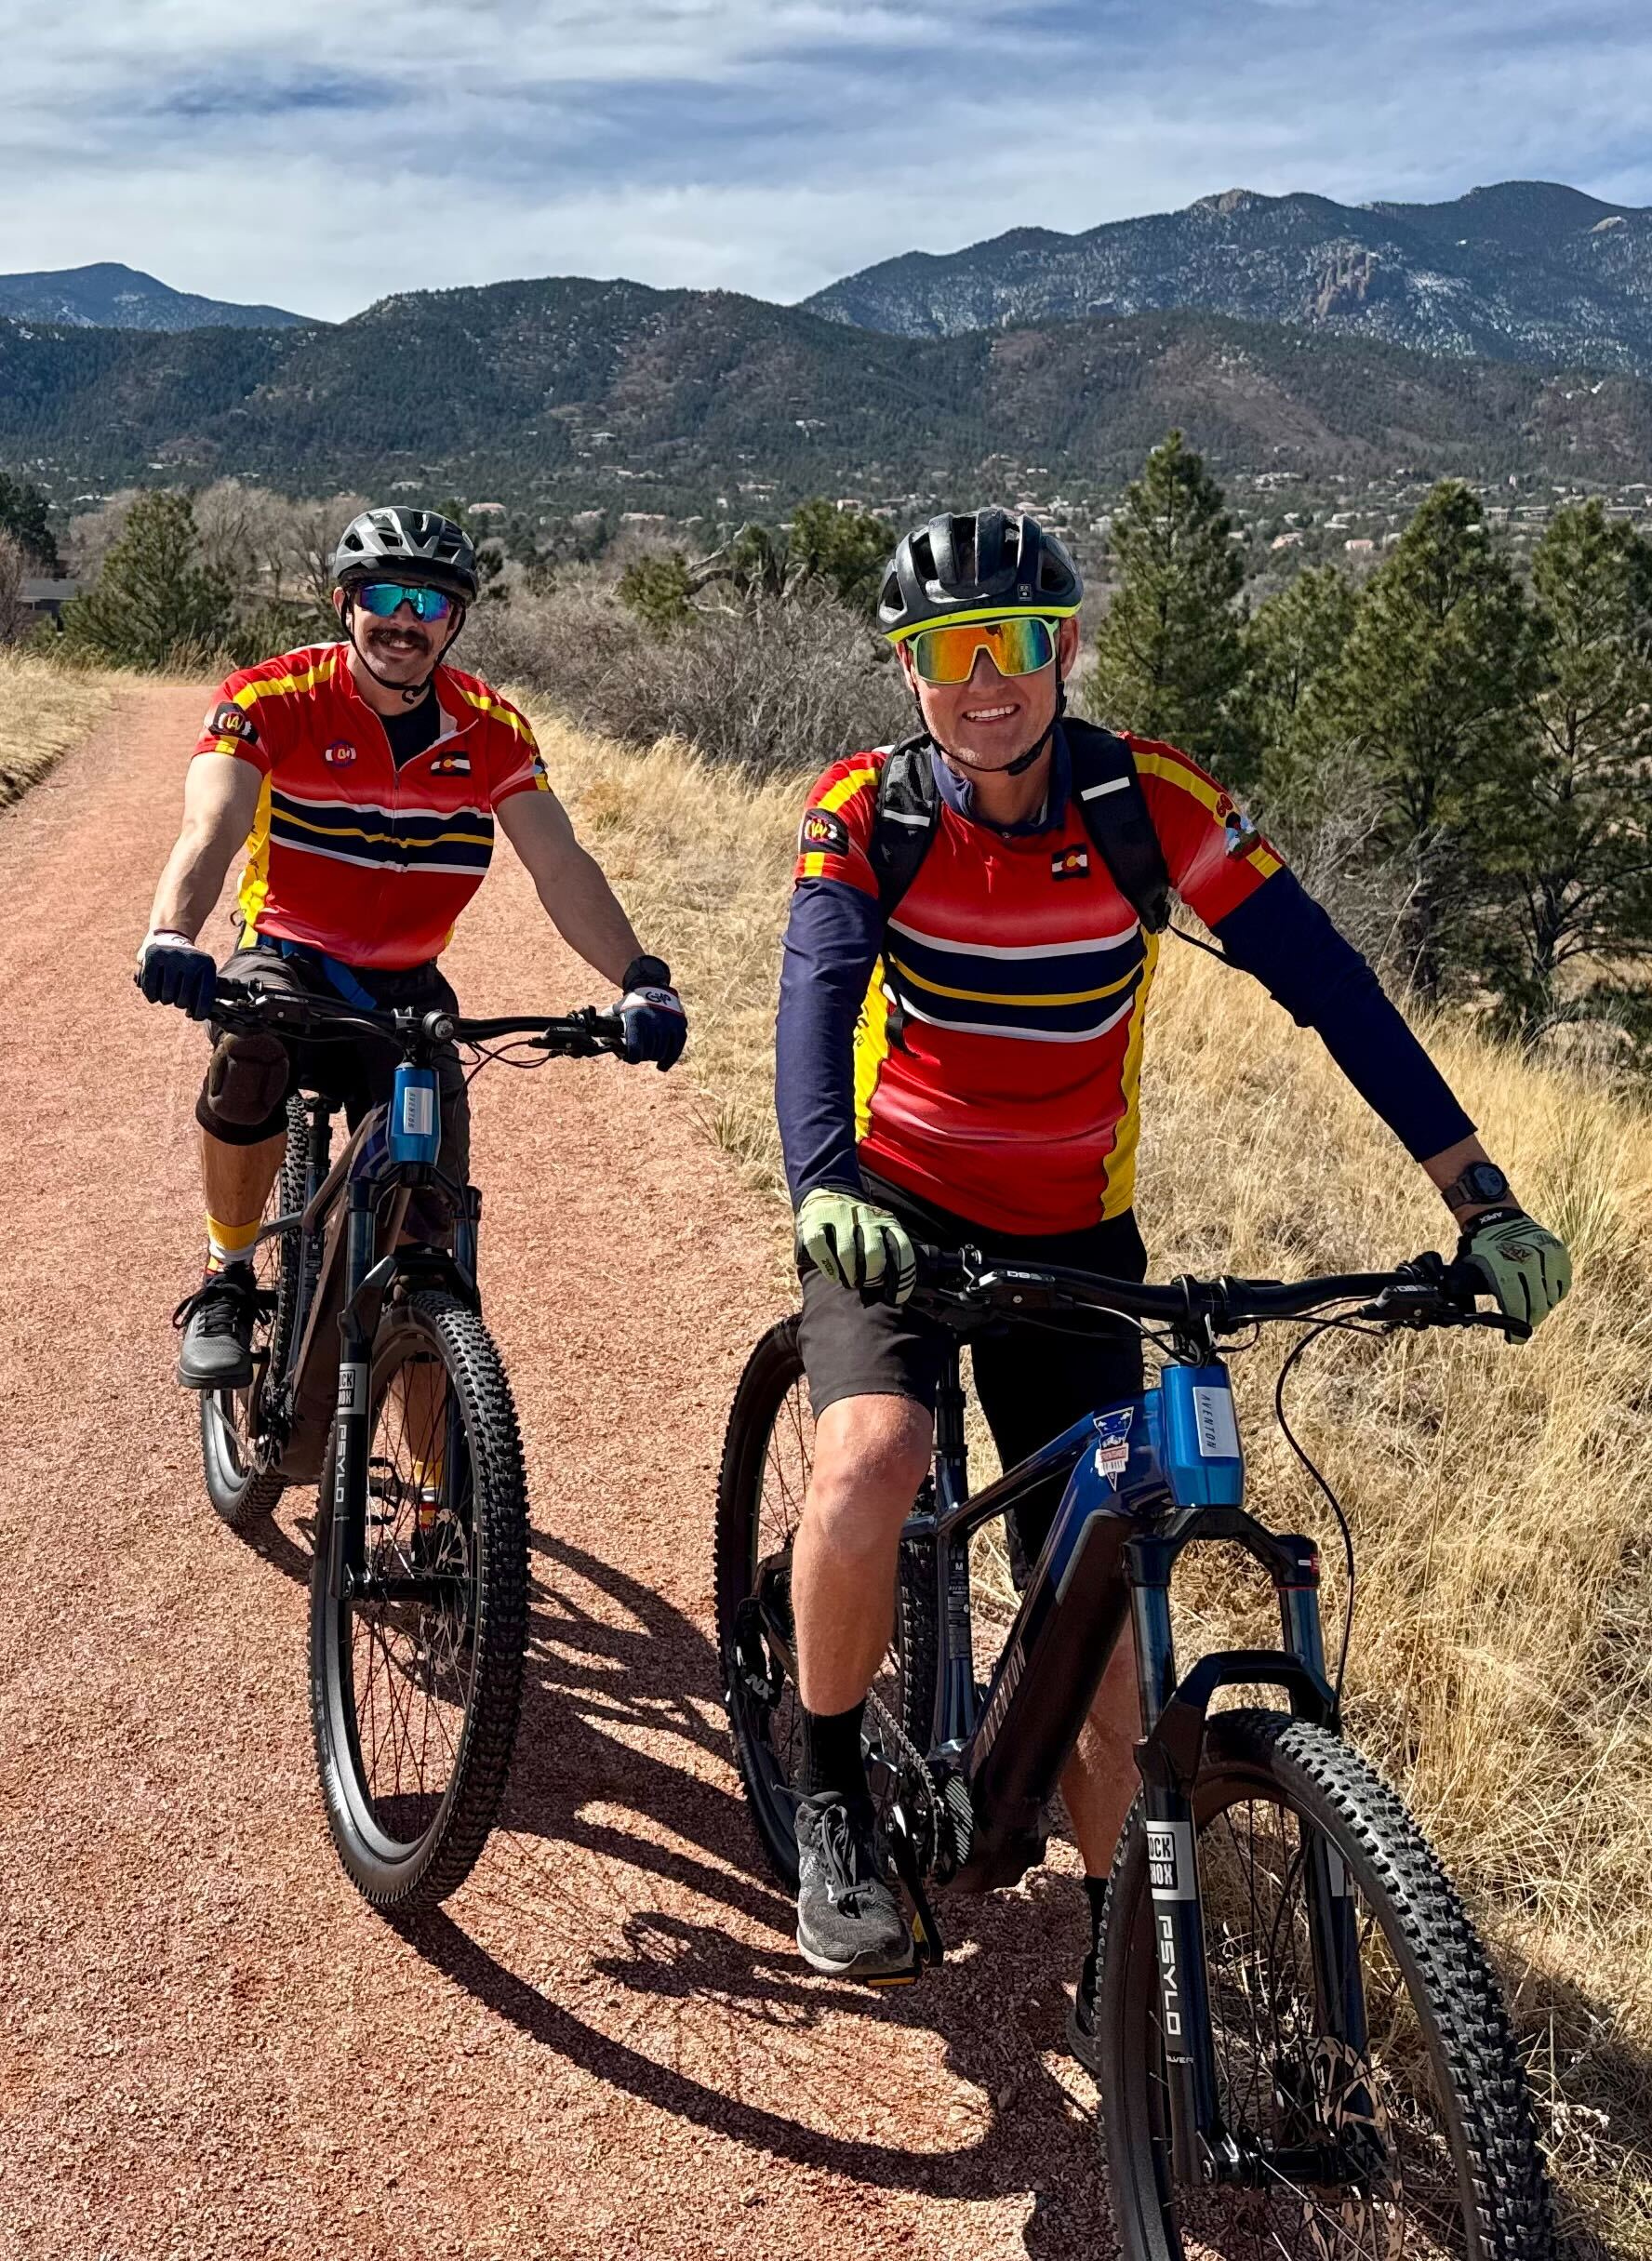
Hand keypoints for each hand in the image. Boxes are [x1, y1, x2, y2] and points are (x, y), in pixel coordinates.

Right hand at [136, 931, 217, 1019]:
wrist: (169, 936)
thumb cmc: (186, 964)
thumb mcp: (200, 972)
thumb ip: (201, 992)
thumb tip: (198, 1015)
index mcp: (207, 964)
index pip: (205, 996)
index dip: (200, 1012)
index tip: (195, 1017)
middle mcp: (190, 959)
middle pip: (183, 1000)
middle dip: (179, 1003)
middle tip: (177, 997)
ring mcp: (171, 957)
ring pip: (166, 997)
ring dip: (165, 1000)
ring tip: (167, 994)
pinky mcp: (153, 956)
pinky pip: (150, 988)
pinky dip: (151, 996)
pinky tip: (154, 997)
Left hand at [615, 955, 685, 1070]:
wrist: (654, 986)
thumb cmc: (633, 1001)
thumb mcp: (618, 1009)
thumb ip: (607, 1023)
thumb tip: (599, 1039)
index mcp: (637, 1021)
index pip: (635, 1051)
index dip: (631, 1057)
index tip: (629, 1057)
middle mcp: (654, 1024)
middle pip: (648, 1054)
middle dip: (642, 1055)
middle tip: (639, 1052)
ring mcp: (668, 1026)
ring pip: (661, 1053)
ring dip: (653, 1057)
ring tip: (649, 1054)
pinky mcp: (679, 1027)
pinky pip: (675, 1050)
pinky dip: (668, 1061)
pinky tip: (661, 1067)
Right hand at [796, 1187, 917, 1304]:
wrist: (826, 1194)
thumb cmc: (858, 1224)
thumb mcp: (880, 1228)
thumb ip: (891, 1247)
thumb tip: (907, 1278)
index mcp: (885, 1220)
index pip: (901, 1247)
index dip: (902, 1275)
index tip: (898, 1297)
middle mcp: (864, 1217)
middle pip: (873, 1252)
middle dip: (872, 1276)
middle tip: (868, 1284)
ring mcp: (839, 1217)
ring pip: (847, 1252)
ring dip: (850, 1274)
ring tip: (850, 1282)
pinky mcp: (815, 1221)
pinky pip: (820, 1246)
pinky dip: (827, 1266)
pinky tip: (833, 1277)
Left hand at [1459, 1206, 1571, 1340]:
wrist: (1498, 1220)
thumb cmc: (1482, 1250)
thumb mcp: (1469, 1269)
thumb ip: (1468, 1291)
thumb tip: (1466, 1318)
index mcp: (1503, 1266)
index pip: (1516, 1305)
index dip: (1517, 1326)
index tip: (1515, 1339)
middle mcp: (1526, 1260)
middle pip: (1537, 1305)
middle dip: (1530, 1321)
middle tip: (1525, 1326)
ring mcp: (1545, 1255)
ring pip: (1552, 1297)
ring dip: (1543, 1308)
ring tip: (1533, 1309)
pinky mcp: (1558, 1251)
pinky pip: (1563, 1284)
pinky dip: (1556, 1294)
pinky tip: (1545, 1296)